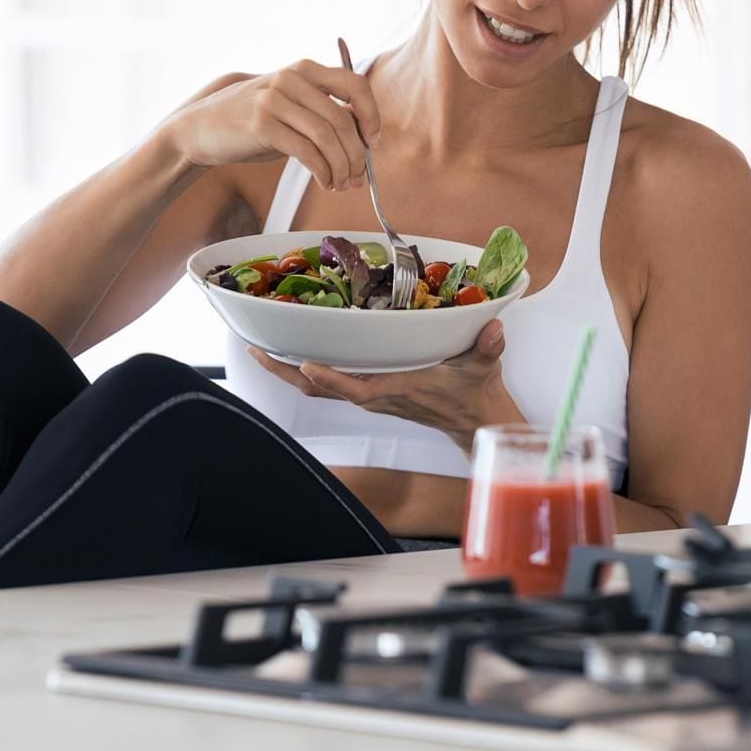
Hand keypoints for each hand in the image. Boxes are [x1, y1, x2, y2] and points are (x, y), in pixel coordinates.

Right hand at [165, 60, 381, 191]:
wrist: (202, 128)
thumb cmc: (253, 121)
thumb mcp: (290, 105)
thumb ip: (322, 112)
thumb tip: (364, 140)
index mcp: (305, 70)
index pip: (355, 84)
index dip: (371, 115)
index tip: (373, 141)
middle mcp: (292, 79)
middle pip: (343, 119)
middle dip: (357, 155)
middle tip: (359, 178)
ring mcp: (276, 100)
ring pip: (328, 138)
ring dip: (342, 167)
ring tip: (341, 184)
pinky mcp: (262, 124)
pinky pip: (307, 152)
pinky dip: (323, 172)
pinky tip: (325, 181)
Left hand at [245, 319, 520, 455]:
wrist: (476, 421)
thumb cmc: (476, 392)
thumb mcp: (485, 365)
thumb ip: (488, 347)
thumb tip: (493, 330)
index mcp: (401, 389)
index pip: (360, 389)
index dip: (332, 379)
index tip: (305, 363)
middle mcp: (378, 396)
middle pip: (323, 390)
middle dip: (287, 372)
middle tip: (257, 350)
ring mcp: (371, 397)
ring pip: (320, 390)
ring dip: (289, 372)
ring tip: (261, 350)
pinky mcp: (371, 394)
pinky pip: (330, 386)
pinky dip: (307, 372)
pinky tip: (291, 355)